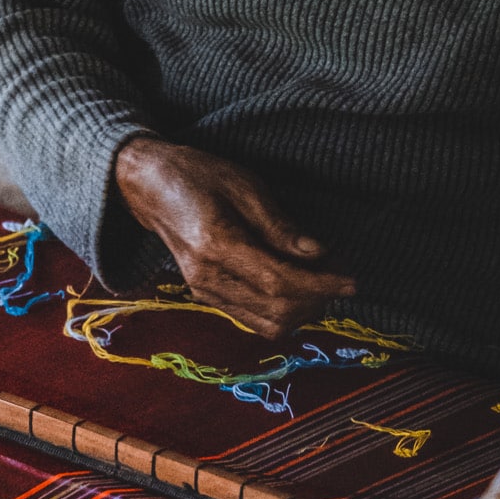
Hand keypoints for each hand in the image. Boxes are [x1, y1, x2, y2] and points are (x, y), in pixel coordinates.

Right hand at [113, 135, 355, 337]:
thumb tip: (318, 254)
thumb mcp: (245, 186)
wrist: (147, 185)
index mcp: (216, 245)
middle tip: (339, 273)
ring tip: (321, 279)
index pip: (279, 283)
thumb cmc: (197, 174)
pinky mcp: (205, 295)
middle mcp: (207, 278)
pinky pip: (252, 318)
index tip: (352, 281)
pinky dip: (282, 309)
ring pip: (266, 324)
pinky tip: (296, 284)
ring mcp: (203, 291)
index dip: (321, 286)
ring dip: (302, 309)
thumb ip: (280, 226)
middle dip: (317, 299)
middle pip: (276, 311)